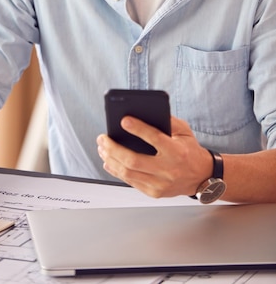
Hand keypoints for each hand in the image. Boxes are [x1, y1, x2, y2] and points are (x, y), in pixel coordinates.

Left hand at [97, 116, 211, 197]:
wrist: (202, 177)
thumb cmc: (189, 150)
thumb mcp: (183, 131)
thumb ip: (167, 121)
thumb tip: (143, 112)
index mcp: (177, 151)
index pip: (154, 139)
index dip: (138, 129)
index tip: (123, 120)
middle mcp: (168, 169)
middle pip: (134, 160)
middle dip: (113, 148)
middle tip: (102, 138)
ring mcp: (160, 184)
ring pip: (128, 173)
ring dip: (110, 159)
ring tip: (102, 148)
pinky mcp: (154, 192)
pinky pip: (130, 182)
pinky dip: (116, 171)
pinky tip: (108, 161)